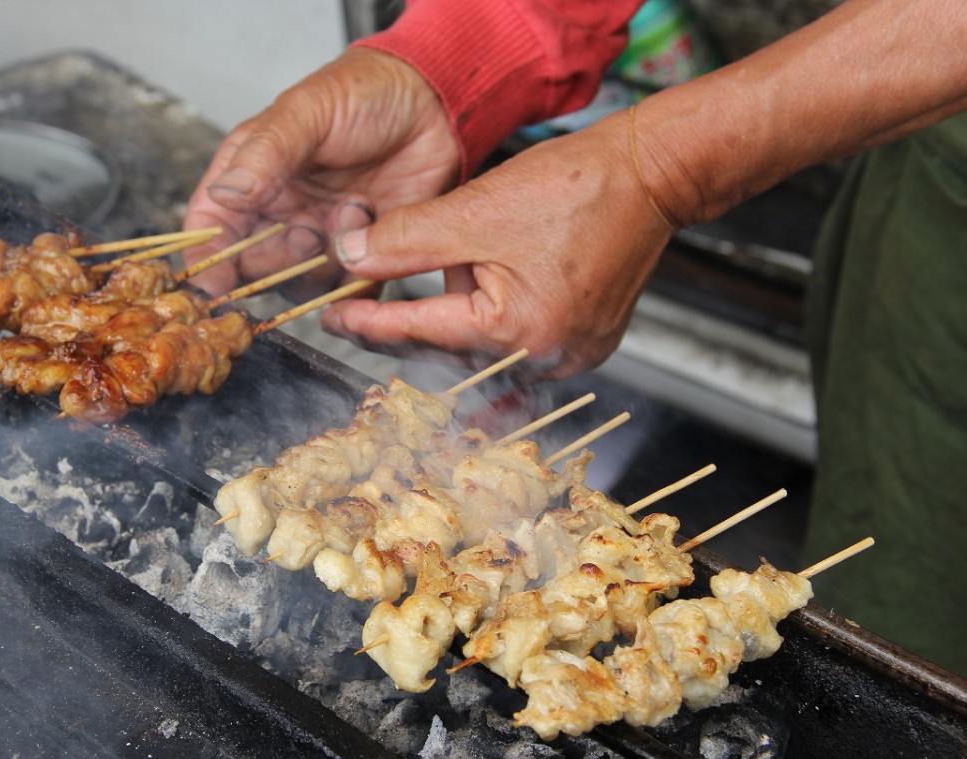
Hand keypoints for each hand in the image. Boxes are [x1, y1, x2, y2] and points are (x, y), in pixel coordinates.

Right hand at [183, 47, 460, 298]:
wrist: (434, 102)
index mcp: (253, 177)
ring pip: (301, 286)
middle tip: (306, 233)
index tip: (214, 285)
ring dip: (322, 265)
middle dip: (274, 264)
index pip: (212, 228)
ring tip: (353, 212)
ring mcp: (323, 236)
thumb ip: (265, 153)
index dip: (207, 260)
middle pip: (253, 267)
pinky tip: (370, 241)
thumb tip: (227, 194)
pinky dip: (355, 288)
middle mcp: (283, 213)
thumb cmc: (364, 93)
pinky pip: (350, 293)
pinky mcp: (366, 253)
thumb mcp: (306, 112)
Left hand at [321, 109, 673, 378]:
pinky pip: (517, 340)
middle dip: (406, 323)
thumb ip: (405, 241)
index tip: (333, 317)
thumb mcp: (473, 211)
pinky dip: (488, 318)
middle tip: (359, 306)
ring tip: (437, 279)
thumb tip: (351, 258)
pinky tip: (479, 287)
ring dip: (450, 318)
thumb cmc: (578, 187)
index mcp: (518, 330)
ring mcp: (571, 355)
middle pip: (450, 348)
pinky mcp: (584, 342)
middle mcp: (548, 357)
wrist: (653, 174)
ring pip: (482, 346)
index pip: (420, 331)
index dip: (369, 321)